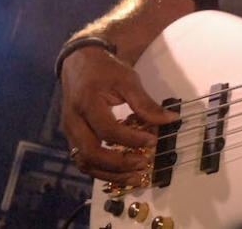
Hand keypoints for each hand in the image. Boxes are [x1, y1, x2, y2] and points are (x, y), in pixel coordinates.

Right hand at [59, 45, 177, 184]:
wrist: (80, 64)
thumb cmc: (105, 71)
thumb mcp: (128, 80)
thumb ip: (146, 103)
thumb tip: (171, 119)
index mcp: (87, 102)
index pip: (107, 129)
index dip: (130, 139)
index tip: (152, 140)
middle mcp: (74, 121)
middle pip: (90, 153)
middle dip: (119, 163)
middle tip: (144, 163)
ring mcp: (70, 132)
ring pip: (85, 163)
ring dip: (111, 174)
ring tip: (137, 177)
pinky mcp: (73, 139)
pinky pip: (85, 162)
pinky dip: (104, 171)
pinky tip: (124, 173)